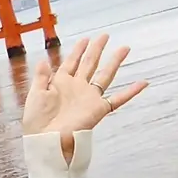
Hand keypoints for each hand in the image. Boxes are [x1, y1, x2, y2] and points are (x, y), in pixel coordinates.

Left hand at [23, 33, 147, 159]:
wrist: (46, 140)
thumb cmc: (38, 122)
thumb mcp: (35, 95)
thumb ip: (41, 77)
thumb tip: (43, 60)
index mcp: (61, 83)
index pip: (72, 62)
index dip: (78, 50)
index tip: (86, 39)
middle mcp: (77, 88)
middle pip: (90, 63)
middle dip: (97, 49)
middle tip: (105, 36)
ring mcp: (89, 98)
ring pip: (105, 75)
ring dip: (115, 61)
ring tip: (124, 49)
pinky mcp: (98, 109)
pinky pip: (118, 99)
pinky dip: (131, 92)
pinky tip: (143, 83)